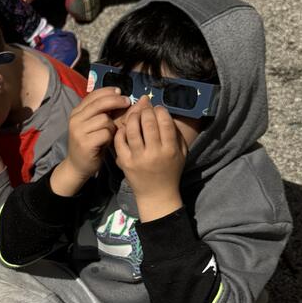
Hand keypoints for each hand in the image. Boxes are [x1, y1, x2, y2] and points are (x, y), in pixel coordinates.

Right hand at [63, 88, 131, 183]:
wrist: (78, 166)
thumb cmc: (90, 143)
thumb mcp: (93, 124)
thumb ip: (102, 111)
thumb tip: (121, 95)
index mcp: (76, 112)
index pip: (93, 95)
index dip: (108, 91)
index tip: (120, 92)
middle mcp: (75, 119)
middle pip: (100, 104)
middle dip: (116, 101)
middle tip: (127, 102)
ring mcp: (78, 131)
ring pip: (105, 120)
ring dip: (112, 126)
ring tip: (110, 134)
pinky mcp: (85, 143)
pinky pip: (105, 133)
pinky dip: (110, 137)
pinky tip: (107, 142)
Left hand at [113, 96, 187, 215]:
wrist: (156, 195)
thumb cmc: (171, 172)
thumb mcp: (181, 154)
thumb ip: (177, 134)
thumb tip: (165, 114)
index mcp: (170, 150)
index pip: (165, 123)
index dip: (160, 111)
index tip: (158, 108)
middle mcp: (154, 153)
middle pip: (148, 123)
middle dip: (146, 110)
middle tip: (145, 108)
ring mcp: (138, 158)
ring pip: (132, 130)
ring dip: (133, 117)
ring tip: (134, 114)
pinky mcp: (125, 162)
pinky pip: (120, 141)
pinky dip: (121, 131)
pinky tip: (125, 128)